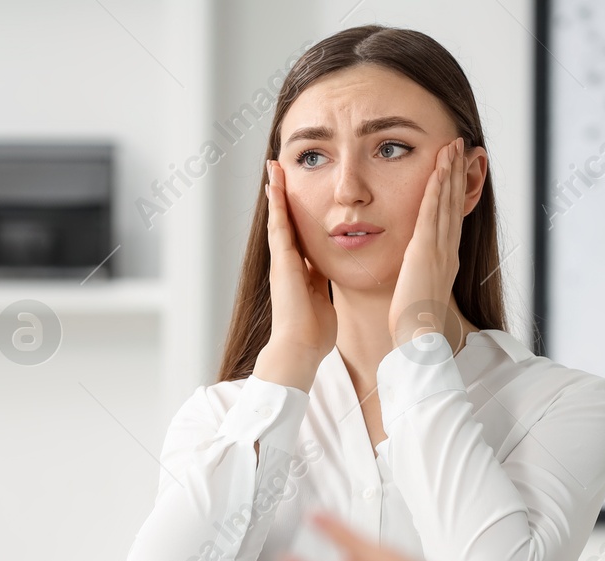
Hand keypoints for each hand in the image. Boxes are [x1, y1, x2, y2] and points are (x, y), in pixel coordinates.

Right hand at [253, 160, 337, 391]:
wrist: (300, 348)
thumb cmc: (314, 332)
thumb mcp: (323, 299)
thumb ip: (323, 283)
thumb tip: (331, 273)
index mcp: (301, 271)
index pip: (300, 235)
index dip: (299, 214)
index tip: (299, 194)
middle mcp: (288, 263)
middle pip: (286, 221)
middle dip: (283, 196)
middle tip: (279, 169)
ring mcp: (282, 261)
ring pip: (278, 218)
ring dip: (275, 192)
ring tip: (273, 168)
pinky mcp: (281, 262)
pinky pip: (278, 227)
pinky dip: (276, 205)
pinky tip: (274, 184)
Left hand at [388, 137, 468, 351]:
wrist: (418, 337)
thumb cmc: (414, 324)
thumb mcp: (418, 293)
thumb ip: (418, 277)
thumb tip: (415, 272)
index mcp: (445, 260)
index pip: (451, 218)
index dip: (455, 191)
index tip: (456, 169)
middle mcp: (447, 250)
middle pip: (453, 203)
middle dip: (457, 173)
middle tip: (461, 146)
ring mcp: (439, 249)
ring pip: (446, 202)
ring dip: (449, 172)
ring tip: (452, 146)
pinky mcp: (425, 250)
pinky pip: (431, 212)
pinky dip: (436, 189)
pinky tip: (438, 169)